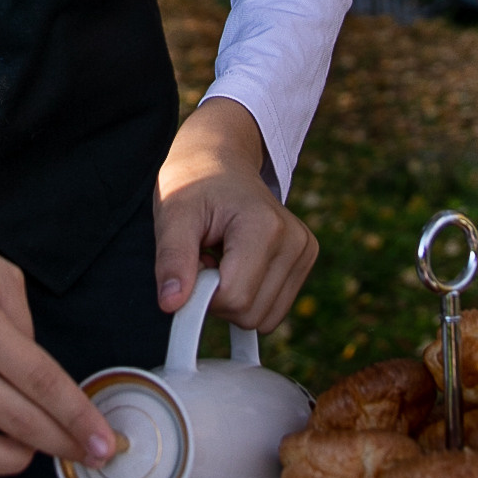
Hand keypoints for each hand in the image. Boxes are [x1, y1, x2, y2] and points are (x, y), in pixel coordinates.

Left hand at [154, 96, 316, 331]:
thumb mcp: (173, 214)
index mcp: (264, 226)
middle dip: (218, 297)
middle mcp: (295, 241)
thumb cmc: (194, 183)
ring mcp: (304, 251)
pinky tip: (237, 264)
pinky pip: (273, 308)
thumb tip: (172, 305)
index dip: (203, 292)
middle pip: (251, 314)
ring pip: (264, 318)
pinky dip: (249, 295)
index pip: (235, 299)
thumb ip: (172, 260)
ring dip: (233, 298)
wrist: (220, 160)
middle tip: (205, 257)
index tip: (193, 260)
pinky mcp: (305, 260)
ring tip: (220, 258)